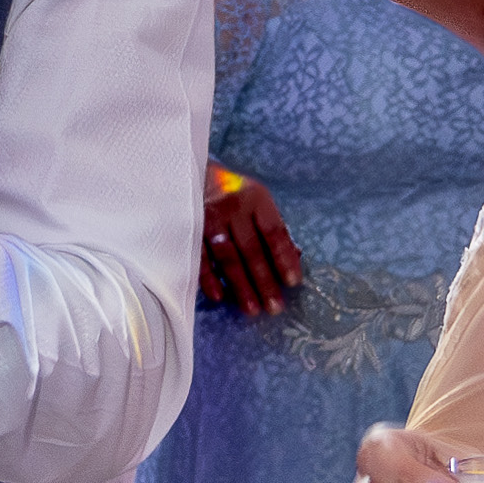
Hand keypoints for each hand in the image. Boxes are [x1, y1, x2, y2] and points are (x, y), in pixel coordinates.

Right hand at [202, 166, 302, 314]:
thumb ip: (273, 228)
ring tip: (252, 309)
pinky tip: (219, 296)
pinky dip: (209, 277)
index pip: (274, 233)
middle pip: (252, 249)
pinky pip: (200, 256)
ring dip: (240, 285)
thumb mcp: (256, 201)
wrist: (188, 173)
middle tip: (275, 308)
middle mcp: (234, 207)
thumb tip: (296, 257)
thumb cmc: (231, 193)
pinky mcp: (187, 227)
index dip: (284, 258)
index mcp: (256, 199)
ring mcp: (209, 217)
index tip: (293, 283)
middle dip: (264, 281)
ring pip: (228, 256)